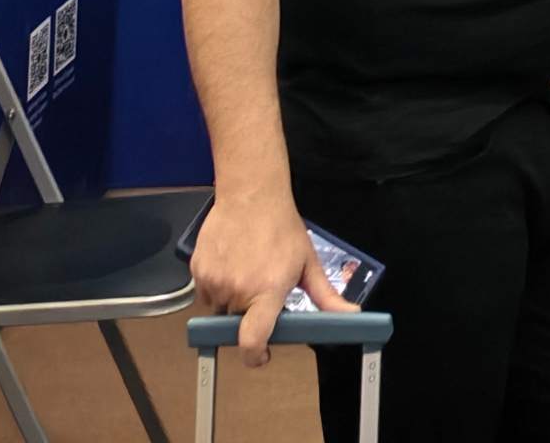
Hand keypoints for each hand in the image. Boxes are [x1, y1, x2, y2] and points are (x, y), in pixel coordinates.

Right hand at [189, 186, 346, 362]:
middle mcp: (237, 290)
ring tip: (247, 270)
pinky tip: (232, 262)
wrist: (251, 193)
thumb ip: (326, 296)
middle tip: (261, 291)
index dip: (254, 356)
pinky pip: (206, 291)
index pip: (251, 341)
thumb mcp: (308, 263)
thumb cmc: (283, 228)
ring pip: (220, 308)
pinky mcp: (197, 270)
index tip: (261, 354)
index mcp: (267, 292)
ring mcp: (214, 280)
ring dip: (232, 299)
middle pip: (238, 323)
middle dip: (249, 315)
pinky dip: (217, 284)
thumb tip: (352, 315)